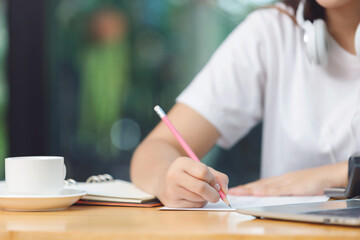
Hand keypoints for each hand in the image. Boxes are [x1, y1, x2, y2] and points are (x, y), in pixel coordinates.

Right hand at [155, 157, 228, 207]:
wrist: (162, 180)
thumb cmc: (187, 174)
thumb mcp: (200, 168)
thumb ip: (217, 176)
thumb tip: (224, 191)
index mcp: (182, 163)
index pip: (203, 172)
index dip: (212, 179)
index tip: (214, 183)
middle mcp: (174, 175)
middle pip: (201, 187)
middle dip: (214, 193)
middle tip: (217, 195)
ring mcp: (171, 190)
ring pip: (198, 199)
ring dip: (206, 198)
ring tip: (201, 193)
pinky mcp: (171, 203)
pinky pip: (193, 206)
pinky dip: (199, 204)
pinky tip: (194, 198)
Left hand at [229, 162, 347, 195]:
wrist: (329, 175)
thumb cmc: (315, 182)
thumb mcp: (297, 187)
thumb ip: (285, 190)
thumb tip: (274, 195)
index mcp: (281, 181)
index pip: (260, 184)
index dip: (247, 187)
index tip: (236, 190)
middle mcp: (281, 180)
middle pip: (258, 184)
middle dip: (244, 188)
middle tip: (229, 191)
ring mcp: (286, 183)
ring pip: (264, 187)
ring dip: (249, 189)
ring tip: (236, 192)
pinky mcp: (293, 187)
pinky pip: (276, 190)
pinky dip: (264, 191)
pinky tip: (255, 192)